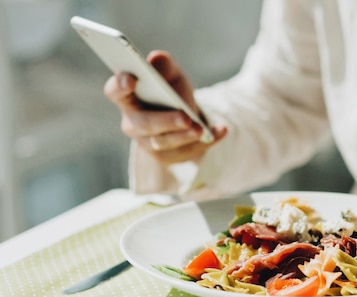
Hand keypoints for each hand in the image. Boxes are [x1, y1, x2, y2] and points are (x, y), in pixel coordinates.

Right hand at [103, 50, 226, 164]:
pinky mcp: (165, 157)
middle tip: (185, 117)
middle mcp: (133, 123)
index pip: (115, 92)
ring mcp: (147, 143)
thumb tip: (156, 58)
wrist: (187, 116)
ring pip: (163, 143)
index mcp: (127, 97)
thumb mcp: (172, 75)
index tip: (131, 79)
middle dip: (165, 121)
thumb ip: (164, 65)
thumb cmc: (172, 92)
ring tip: (201, 129)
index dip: (120, 86)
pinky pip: (184, 152)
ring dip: (184, 136)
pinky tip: (220, 131)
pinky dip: (205, 142)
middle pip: (143, 124)